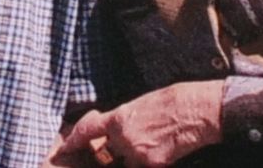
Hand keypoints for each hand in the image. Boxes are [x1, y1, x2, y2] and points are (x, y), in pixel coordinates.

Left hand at [51, 81, 223, 166]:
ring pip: (128, 164)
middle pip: (109, 154)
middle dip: (114, 153)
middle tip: (136, 142)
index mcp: (119, 118)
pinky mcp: (153, 165)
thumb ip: (125, 120)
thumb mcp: (141, 104)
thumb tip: (118, 130)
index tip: (65, 148)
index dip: (74, 140)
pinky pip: (145, 167)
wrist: (196, 110)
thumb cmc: (173, 101)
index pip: (87, 130)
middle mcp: (124, 138)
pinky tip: (167, 150)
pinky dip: (153, 163)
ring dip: (136, 159)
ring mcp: (137, 154)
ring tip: (156, 141)